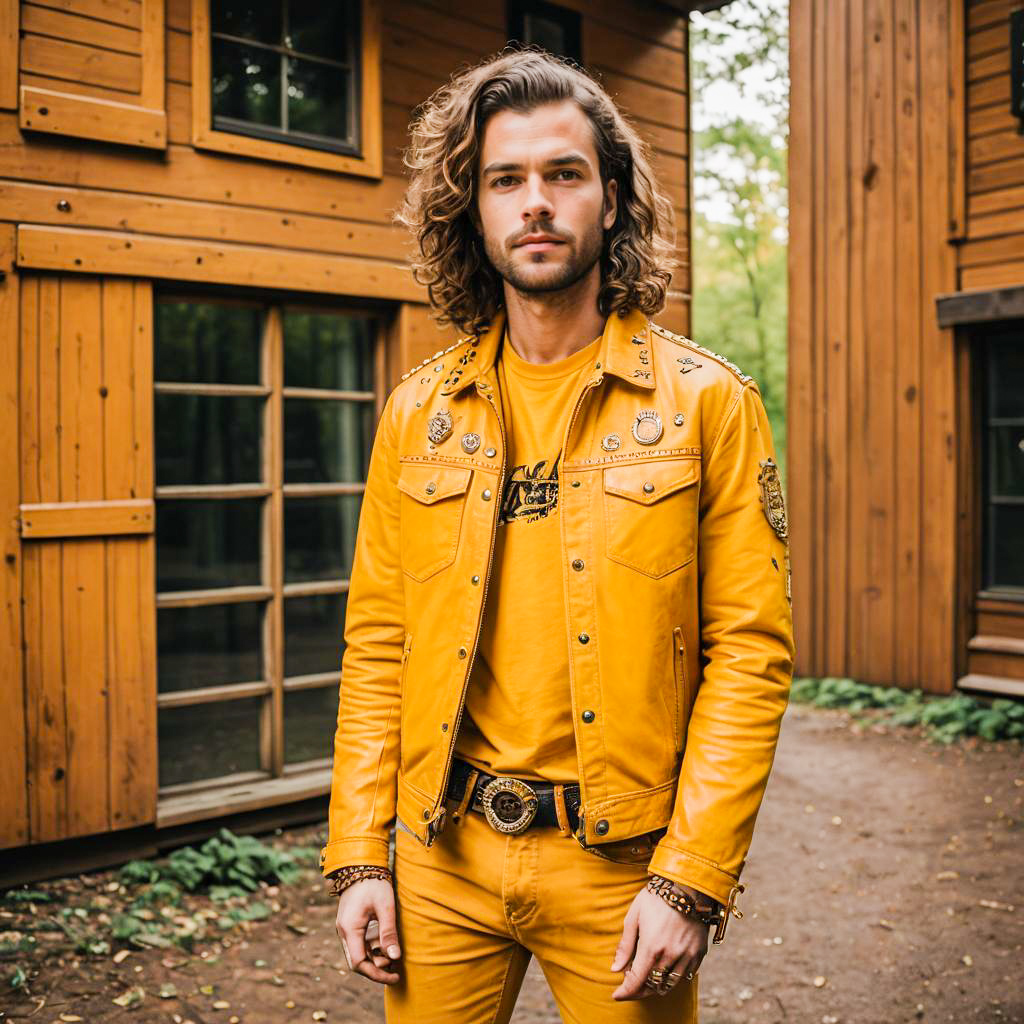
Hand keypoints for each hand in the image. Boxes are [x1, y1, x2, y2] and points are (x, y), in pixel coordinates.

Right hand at [335, 878, 401, 984]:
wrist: (360, 865)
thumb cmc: (374, 884)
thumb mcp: (385, 907)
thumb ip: (388, 932)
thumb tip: (395, 957)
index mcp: (350, 929)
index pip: (359, 963)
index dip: (376, 974)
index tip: (394, 976)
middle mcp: (344, 932)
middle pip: (357, 962)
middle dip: (376, 969)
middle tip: (397, 969)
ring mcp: (345, 928)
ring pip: (358, 954)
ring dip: (374, 959)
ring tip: (394, 959)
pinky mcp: (350, 924)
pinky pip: (359, 944)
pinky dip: (371, 950)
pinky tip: (386, 947)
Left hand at [609, 883, 709, 999]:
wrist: (688, 885)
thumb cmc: (656, 897)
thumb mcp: (634, 916)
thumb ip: (625, 945)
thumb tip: (615, 968)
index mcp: (651, 947)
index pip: (636, 981)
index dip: (625, 991)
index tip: (617, 994)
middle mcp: (670, 956)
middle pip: (652, 986)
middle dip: (639, 990)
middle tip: (630, 983)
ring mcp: (686, 956)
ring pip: (670, 985)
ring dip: (656, 985)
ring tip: (647, 976)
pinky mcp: (699, 954)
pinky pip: (685, 976)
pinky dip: (673, 978)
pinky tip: (665, 968)